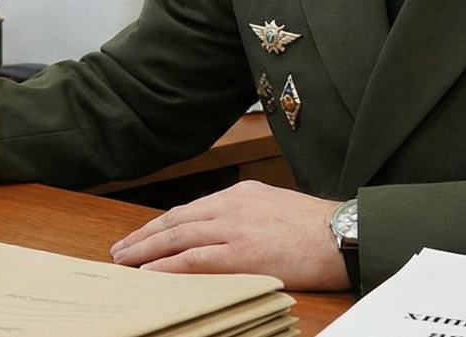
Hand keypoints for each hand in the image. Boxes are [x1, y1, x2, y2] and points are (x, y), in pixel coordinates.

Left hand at [108, 180, 347, 290]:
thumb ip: (245, 215)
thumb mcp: (275, 207)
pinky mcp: (241, 252)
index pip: (189, 210)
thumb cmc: (317, 228)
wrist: (344, 234)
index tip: (143, 235)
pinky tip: (149, 272)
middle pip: (175, 220)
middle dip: (144, 236)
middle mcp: (231, 205)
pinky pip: (193, 259)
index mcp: (240, 194)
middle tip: (120, 250)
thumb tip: (221, 231)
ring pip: (177, 237)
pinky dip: (167, 266)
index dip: (161, 225)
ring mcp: (234, 228)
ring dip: (146, 250)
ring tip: (125, 261)